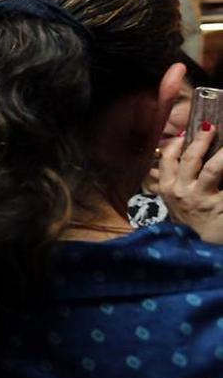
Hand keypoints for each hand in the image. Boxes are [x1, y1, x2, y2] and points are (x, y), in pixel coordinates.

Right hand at [158, 123, 222, 243]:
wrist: (202, 250)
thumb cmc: (189, 223)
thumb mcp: (173, 202)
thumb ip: (168, 182)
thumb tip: (160, 164)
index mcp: (167, 188)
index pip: (168, 159)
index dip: (176, 143)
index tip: (185, 133)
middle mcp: (181, 191)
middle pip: (189, 159)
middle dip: (200, 140)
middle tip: (210, 127)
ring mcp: (201, 198)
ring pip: (211, 168)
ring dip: (221, 153)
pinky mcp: (220, 205)